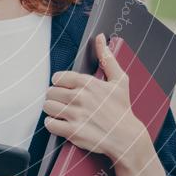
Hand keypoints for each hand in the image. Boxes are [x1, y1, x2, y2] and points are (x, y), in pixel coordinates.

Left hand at [42, 33, 149, 167]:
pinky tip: (61, 123)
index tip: (67, 89)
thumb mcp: (119, 80)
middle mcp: (80, 97)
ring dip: (53, 110)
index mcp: (88, 82)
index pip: (57, 77)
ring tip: (63, 112)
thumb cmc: (122, 109)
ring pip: (48, 107)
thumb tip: (101, 37)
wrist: (127, 138)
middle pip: (50, 92)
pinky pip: (49, 124)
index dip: (60, 84)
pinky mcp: (73, 131)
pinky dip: (53, 124)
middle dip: (55, 97)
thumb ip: (107, 58)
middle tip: (64, 102)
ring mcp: (75, 114)